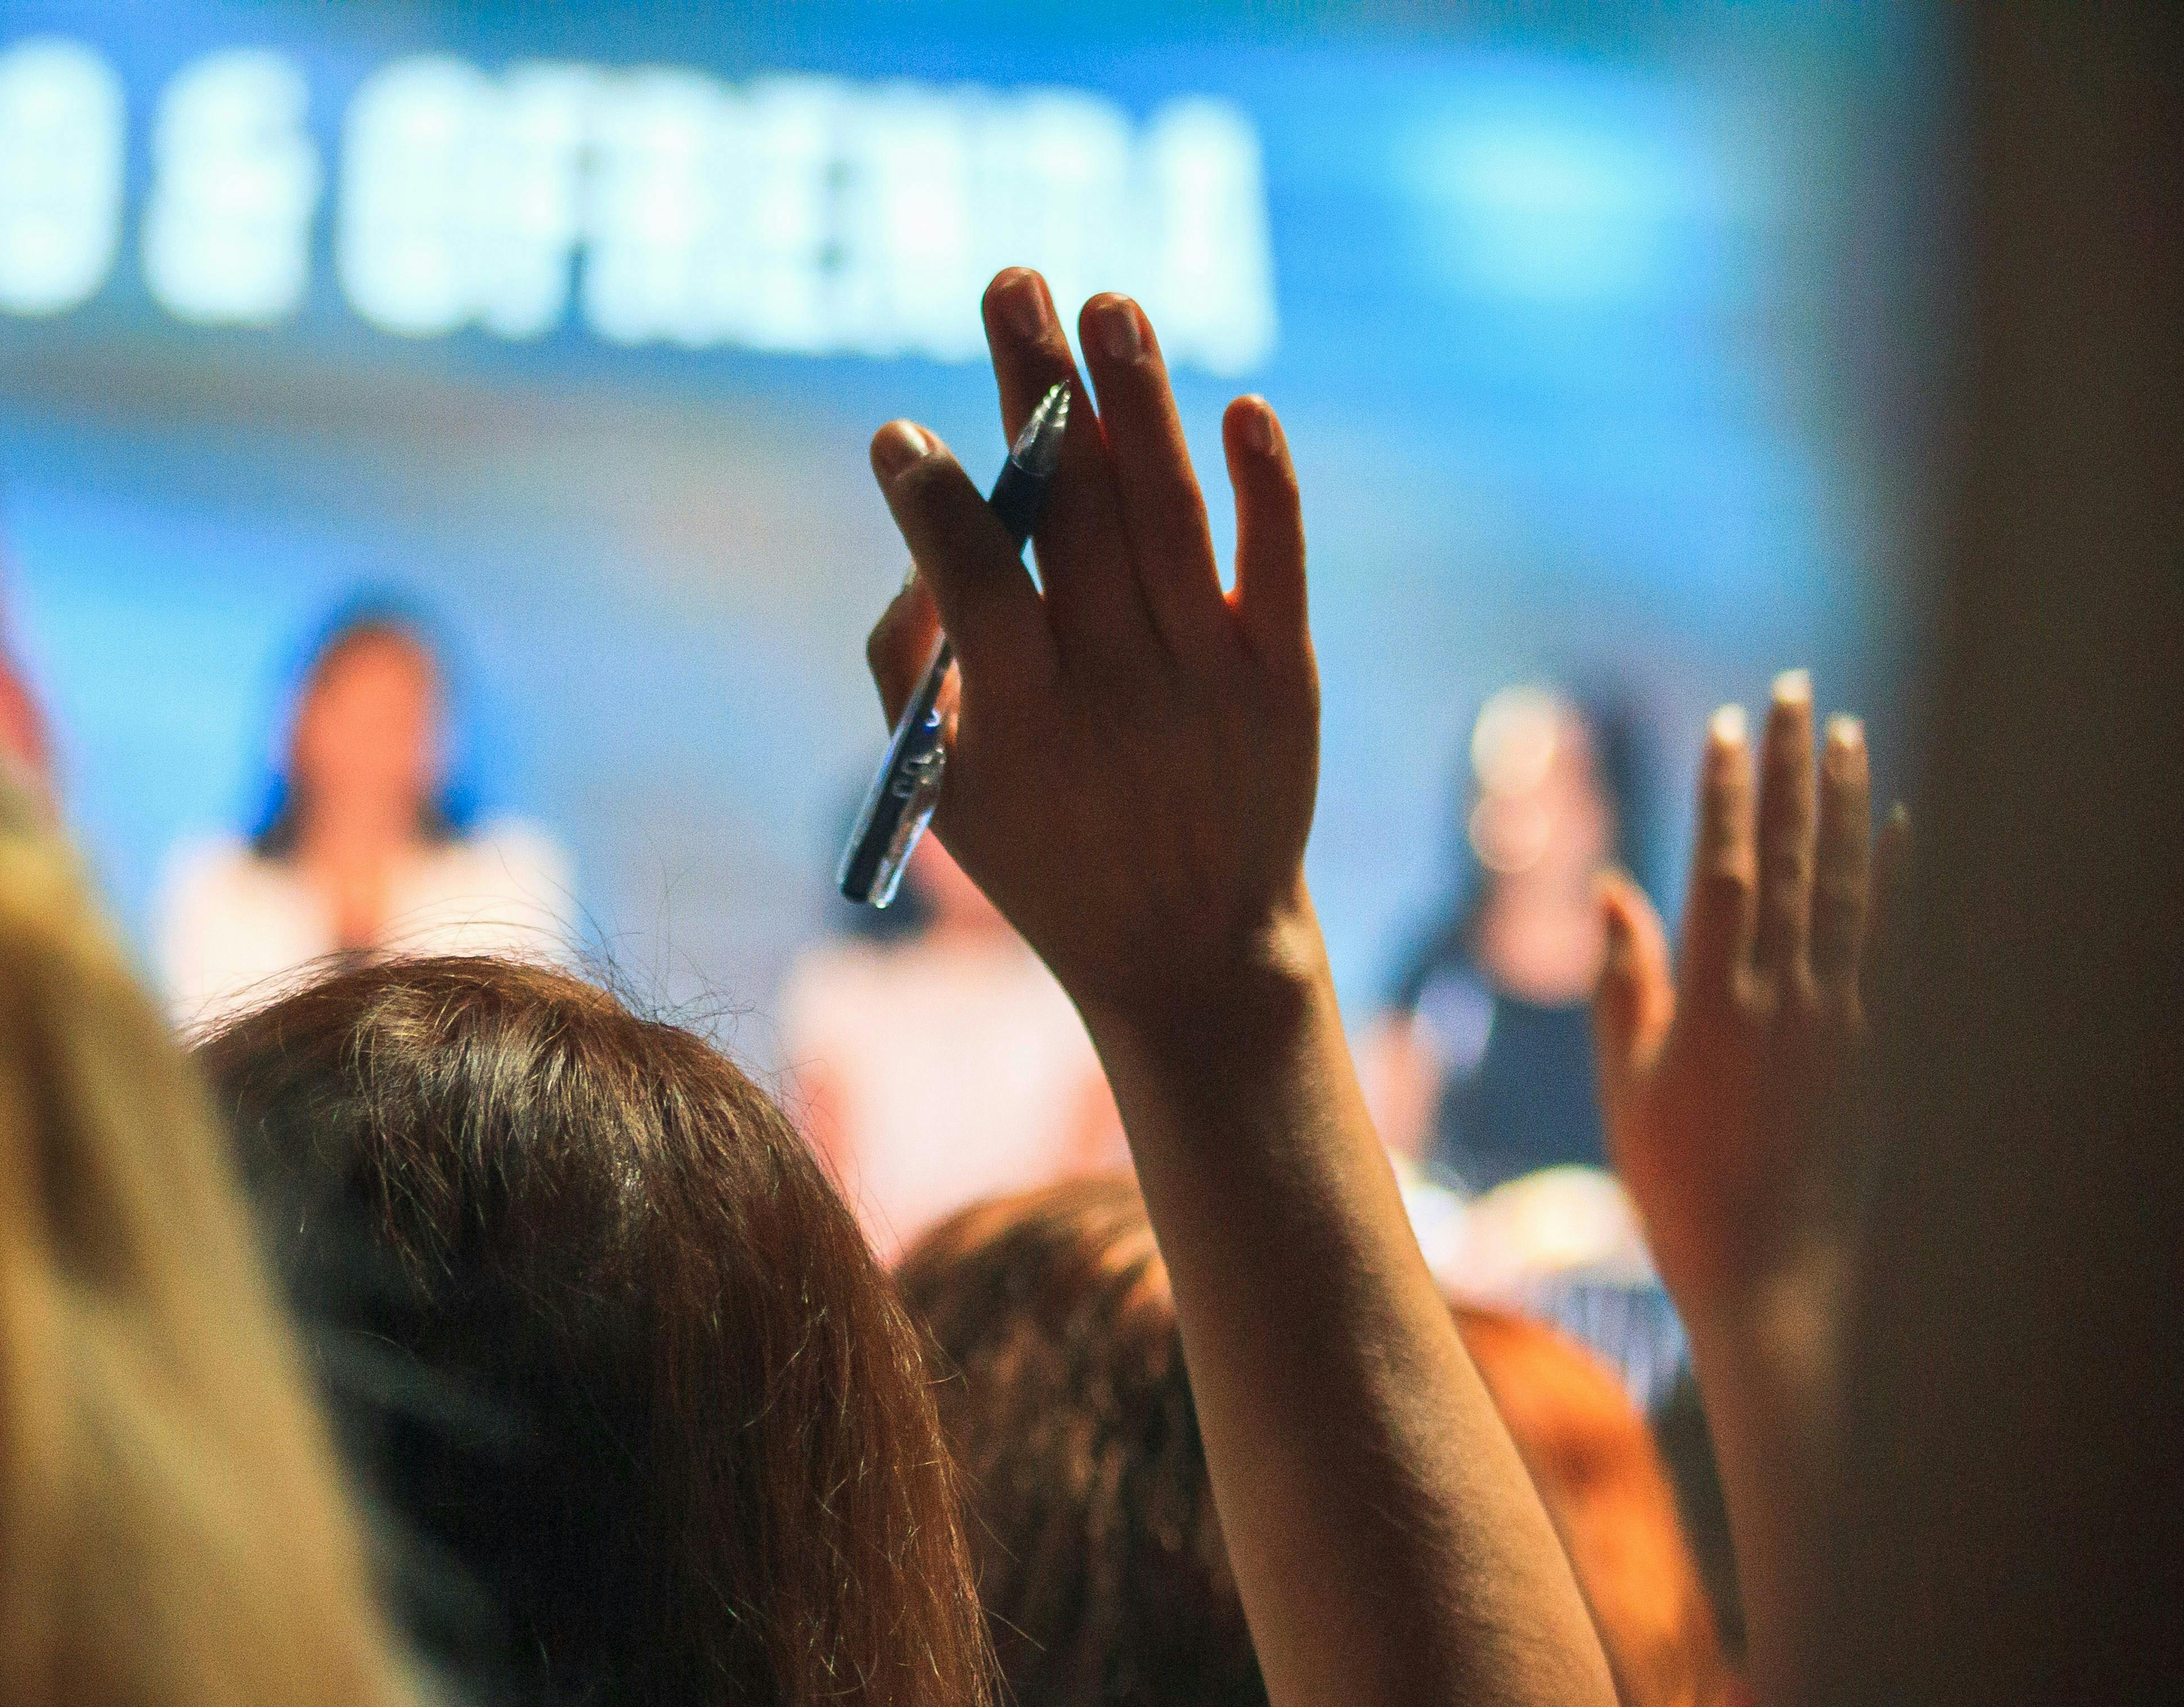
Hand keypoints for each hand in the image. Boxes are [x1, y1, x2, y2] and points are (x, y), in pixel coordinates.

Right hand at [864, 269, 1322, 1034]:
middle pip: (1076, 513)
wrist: (1194, 949)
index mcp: (1024, 718)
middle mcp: (1121, 687)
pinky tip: (1240, 407)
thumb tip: (924, 537)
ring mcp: (1210, 677)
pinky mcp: (1282, 675)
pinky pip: (1277, 563)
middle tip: (1010, 280)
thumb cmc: (1047, 852)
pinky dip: (1265, 485)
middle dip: (1036, 387)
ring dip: (1139, 397)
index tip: (901, 433)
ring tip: (1107, 301)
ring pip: (1171, 514)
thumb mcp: (944, 790)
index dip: (936, 500)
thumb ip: (908, 666)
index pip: (977, 579)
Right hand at [1593, 672, 1896, 1327]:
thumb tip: (1617, 891)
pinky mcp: (1884, 1047)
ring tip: (1847, 734)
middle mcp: (1784, 999)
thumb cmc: (1681, 1188)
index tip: (1727, 726)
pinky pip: (1898, 943)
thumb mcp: (1630, 1087)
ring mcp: (1842, 1020)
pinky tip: (1906, 826)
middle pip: (1790, 857)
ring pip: (1848, 886)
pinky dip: (1902, 879)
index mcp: (1712, 1004)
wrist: (1773, 1274)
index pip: (1722, 868)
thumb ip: (1628, 983)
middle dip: (1792, 769)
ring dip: (1847, 804)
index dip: (1725, 792)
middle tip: (1796, 692)